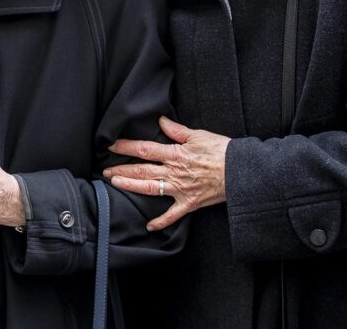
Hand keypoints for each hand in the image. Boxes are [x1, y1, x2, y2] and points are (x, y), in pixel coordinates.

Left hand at [103, 116, 229, 230]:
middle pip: (142, 169)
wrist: (241, 172)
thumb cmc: (222, 151)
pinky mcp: (189, 203)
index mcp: (175, 154)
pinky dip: (161, 222)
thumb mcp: (199, 135)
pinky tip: (149, 226)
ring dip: (131, 186)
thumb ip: (177, 130)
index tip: (111, 146)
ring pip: (150, 188)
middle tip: (105, 170)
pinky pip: (172, 215)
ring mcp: (180, 189)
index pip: (145, 149)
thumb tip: (161, 121)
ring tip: (115, 184)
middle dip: (122, 169)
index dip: (126, 147)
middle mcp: (173, 172)